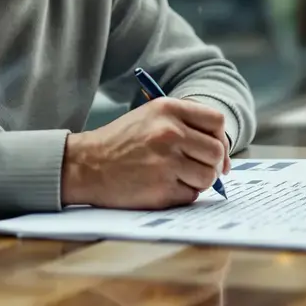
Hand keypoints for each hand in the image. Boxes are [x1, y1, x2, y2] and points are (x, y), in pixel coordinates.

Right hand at [62, 97, 226, 208]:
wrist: (86, 165)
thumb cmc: (120, 141)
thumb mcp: (150, 116)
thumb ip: (185, 123)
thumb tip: (220, 150)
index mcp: (168, 110)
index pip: (216, 122)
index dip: (220, 139)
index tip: (216, 152)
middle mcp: (169, 133)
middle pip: (216, 152)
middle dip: (213, 164)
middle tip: (200, 169)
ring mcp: (166, 162)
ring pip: (207, 176)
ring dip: (198, 181)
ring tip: (178, 177)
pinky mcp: (161, 189)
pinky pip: (191, 195)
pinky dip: (182, 194)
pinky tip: (164, 187)